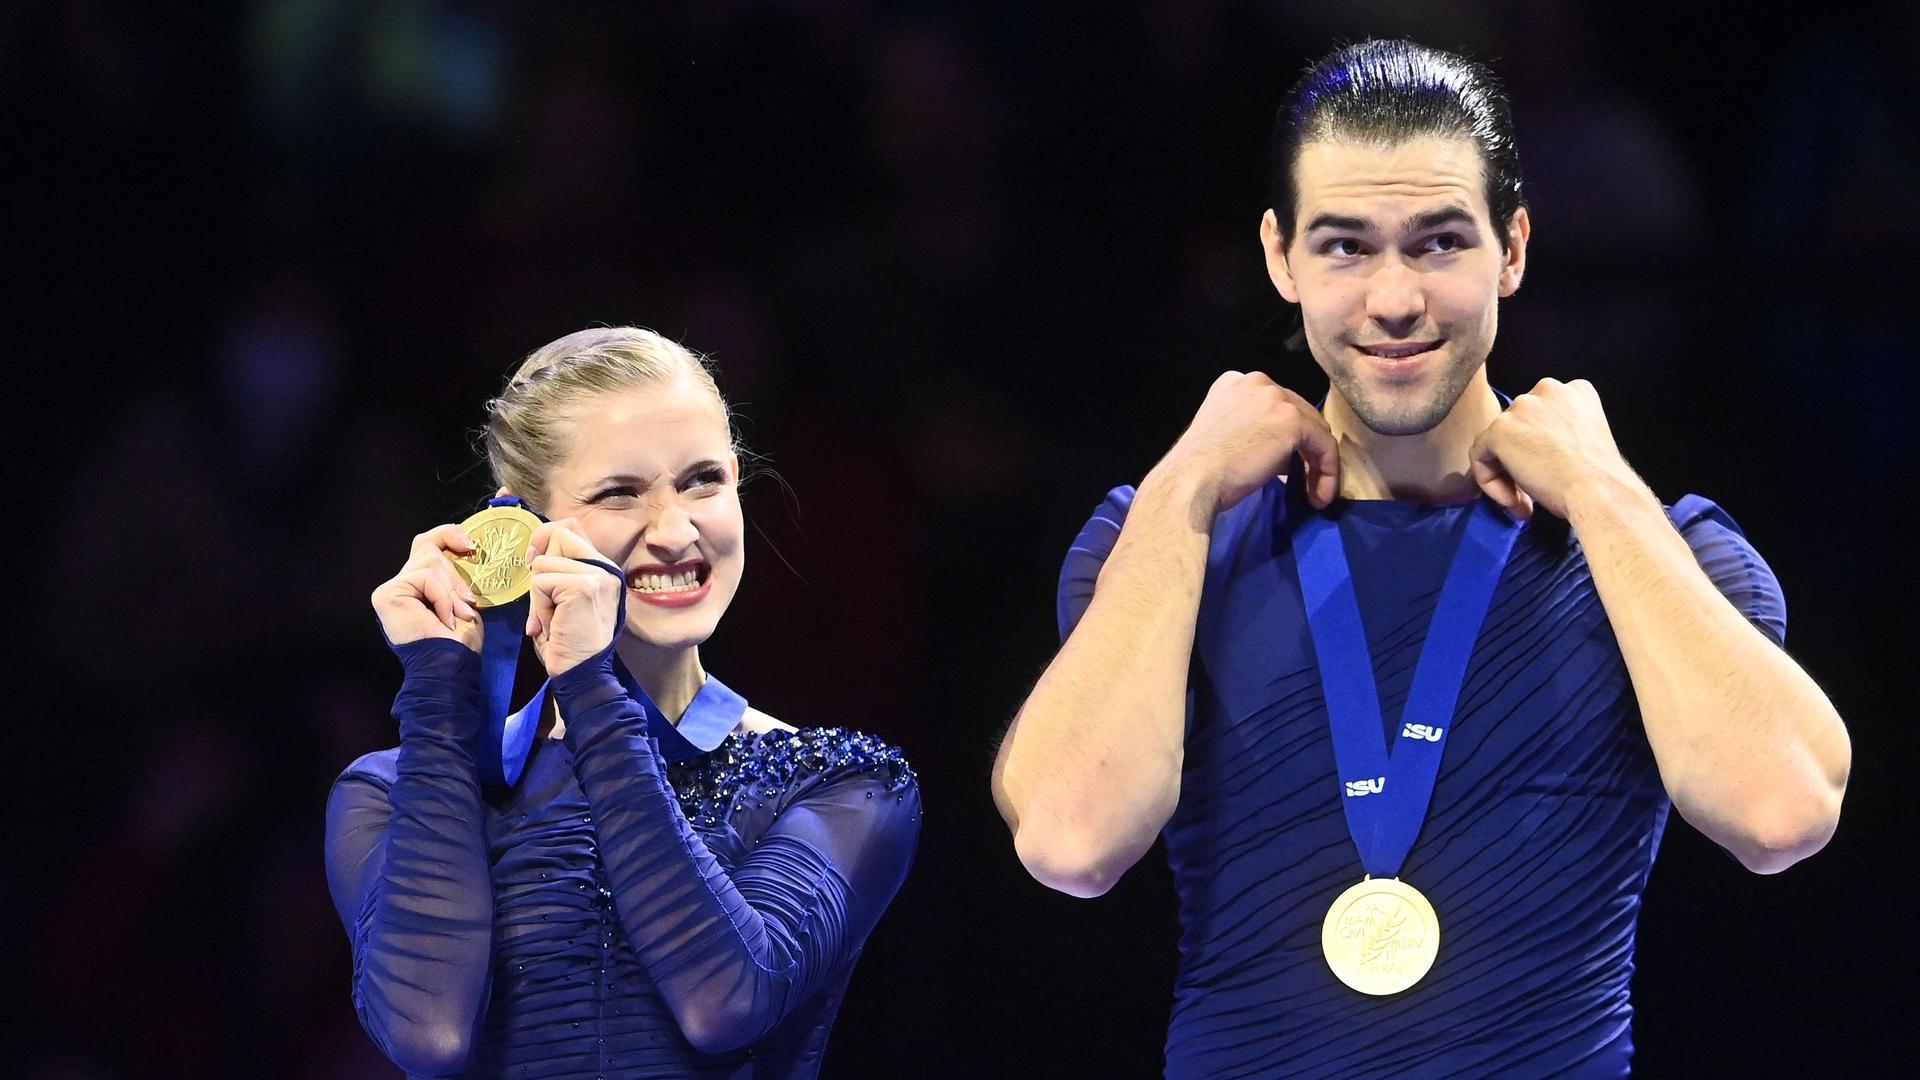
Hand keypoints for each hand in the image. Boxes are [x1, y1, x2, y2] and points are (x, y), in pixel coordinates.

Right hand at [371, 524, 483, 649]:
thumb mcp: (463, 600)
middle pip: (428, 548)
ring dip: (451, 590)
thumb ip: (453, 575)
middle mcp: (401, 584)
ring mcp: (391, 589)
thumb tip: (465, 547)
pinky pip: (425, 576)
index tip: (472, 548)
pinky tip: (444, 619)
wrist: (449, 666)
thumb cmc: (459, 642)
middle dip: (456, 575)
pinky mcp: (387, 594)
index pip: (427, 544)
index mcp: (417, 585)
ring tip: (459, 615)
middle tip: (469, 602)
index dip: (448, 535)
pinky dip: (442, 597)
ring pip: (429, 561)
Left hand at [524, 518, 623, 676]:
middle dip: (539, 565)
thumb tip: (535, 553)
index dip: (545, 536)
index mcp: (603, 568)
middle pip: (558, 533)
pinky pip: (541, 582)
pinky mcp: (586, 587)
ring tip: (551, 619)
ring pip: (544, 563)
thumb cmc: (568, 642)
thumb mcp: (563, 599)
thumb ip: (559, 571)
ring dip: (537, 595)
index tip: (533, 561)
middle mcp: (606, 568)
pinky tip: (552, 625)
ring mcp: (598, 575)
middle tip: (542, 599)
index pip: (571, 527)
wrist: (581, 674)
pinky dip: (539, 607)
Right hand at [1150, 371, 1339, 515]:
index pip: (1274, 405)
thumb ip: (1254, 431)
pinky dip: (1327, 472)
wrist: (1192, 481)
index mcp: (1234, 383)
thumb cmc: (1200, 469)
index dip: (1283, 436)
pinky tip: (1319, 496)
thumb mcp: (1226, 437)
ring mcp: (1276, 397)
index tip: (1285, 467)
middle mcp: (1256, 381)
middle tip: (1304, 482)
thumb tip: (1285, 452)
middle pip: (1298, 412)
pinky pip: (1324, 445)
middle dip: (1304, 449)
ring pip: (1314, 429)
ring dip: (1318, 463)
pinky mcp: (1293, 420)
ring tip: (1313, 493)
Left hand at [1468, 378, 1639, 519]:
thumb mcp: (1587, 440)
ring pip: (1498, 443)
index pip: (1541, 417)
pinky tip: (1513, 501)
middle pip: (1518, 427)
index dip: (1541, 448)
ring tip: (1523, 503)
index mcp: (1575, 390)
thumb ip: (1560, 434)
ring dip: (1507, 475)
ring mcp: (1522, 407)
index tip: (1549, 474)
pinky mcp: (1500, 429)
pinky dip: (1490, 483)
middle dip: (1522, 461)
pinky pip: (1480, 456)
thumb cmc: (1600, 476)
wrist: (1599, 489)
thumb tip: (1535, 453)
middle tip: (1532, 495)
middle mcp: (1547, 389)